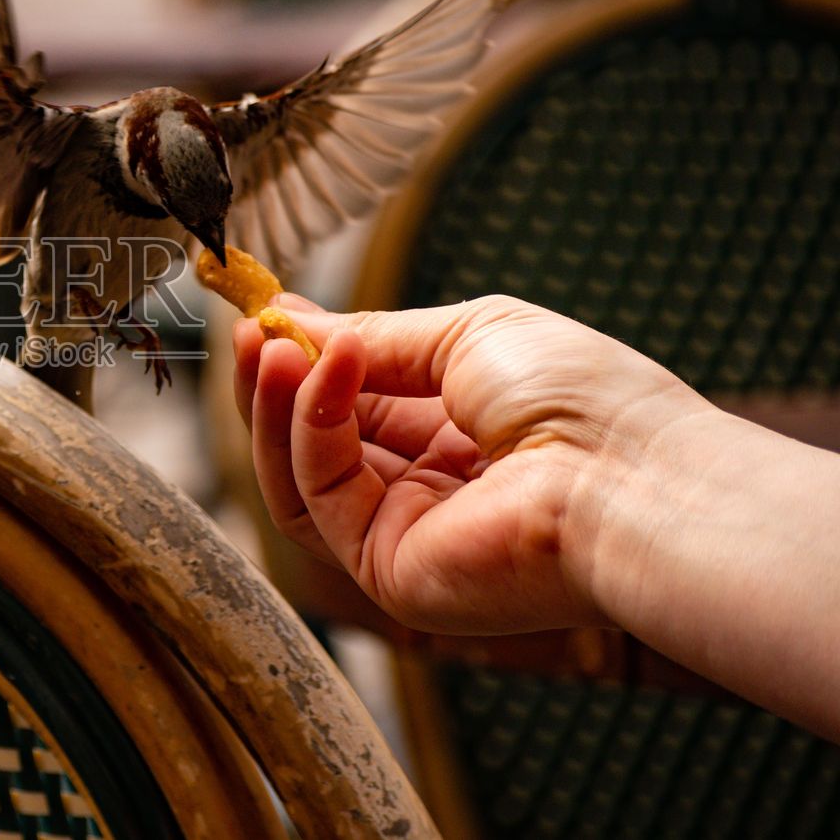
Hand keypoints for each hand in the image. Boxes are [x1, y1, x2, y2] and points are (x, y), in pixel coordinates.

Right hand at [234, 293, 711, 634]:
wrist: (635, 477)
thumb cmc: (583, 400)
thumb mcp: (465, 336)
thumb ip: (372, 338)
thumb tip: (291, 318)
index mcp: (449, 436)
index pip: (348, 405)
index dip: (303, 361)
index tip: (265, 316)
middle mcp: (419, 491)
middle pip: (307, 443)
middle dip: (274, 382)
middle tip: (252, 331)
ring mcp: (400, 535)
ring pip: (296, 475)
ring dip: (274, 404)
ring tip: (269, 345)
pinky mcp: (387, 569)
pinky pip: (317, 495)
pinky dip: (310, 424)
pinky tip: (328, 367)